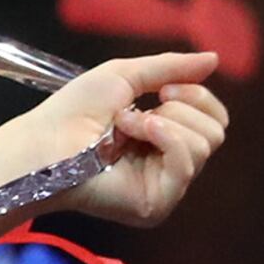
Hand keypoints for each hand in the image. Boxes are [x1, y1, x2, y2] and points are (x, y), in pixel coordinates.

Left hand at [17, 51, 229, 227]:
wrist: (47, 138)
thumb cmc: (74, 110)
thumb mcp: (126, 76)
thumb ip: (171, 68)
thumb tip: (215, 59)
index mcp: (163, 140)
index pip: (213, 120)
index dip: (198, 97)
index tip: (164, 89)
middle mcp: (167, 167)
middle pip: (215, 132)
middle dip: (182, 108)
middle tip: (143, 108)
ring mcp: (164, 188)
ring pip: (205, 145)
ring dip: (165, 123)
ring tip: (125, 125)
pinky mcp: (156, 204)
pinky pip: (187, 164)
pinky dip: (165, 139)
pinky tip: (133, 134)